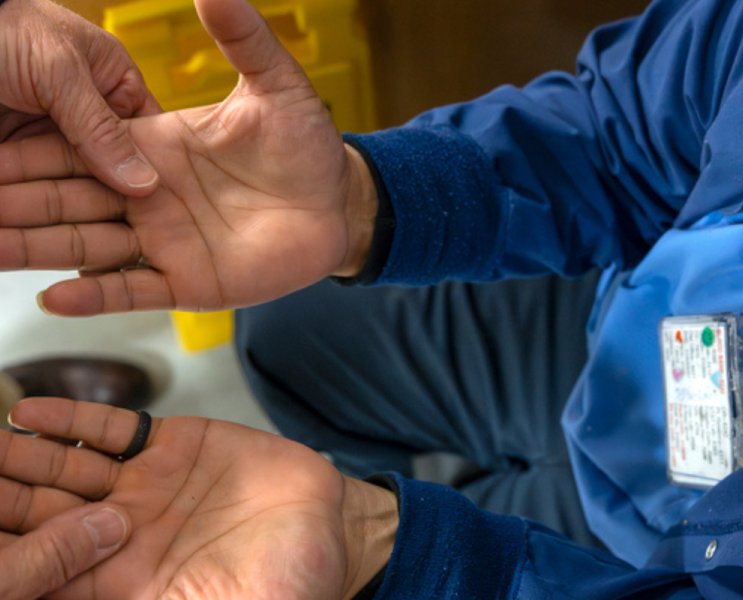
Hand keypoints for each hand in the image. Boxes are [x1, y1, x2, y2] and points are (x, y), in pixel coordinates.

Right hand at [0, 0, 377, 315]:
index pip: (76, 146)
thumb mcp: (277, 87)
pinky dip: (97, 296)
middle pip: (64, 198)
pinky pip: (136, 289)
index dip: (28, 150)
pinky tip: (55, 299)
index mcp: (155, 148)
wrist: (339, 203)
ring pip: (86, 245)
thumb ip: (242, 39)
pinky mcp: (190, 282)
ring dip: (35, 248)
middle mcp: (147, 196)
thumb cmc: (310, 146)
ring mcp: (166, 241)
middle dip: (14, 200)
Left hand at [0, 398, 397, 599]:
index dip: (10, 557)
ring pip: (68, 467)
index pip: (50, 570)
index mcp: (129, 582)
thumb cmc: (290, 581)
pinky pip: (115, 430)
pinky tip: (37, 413)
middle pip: (44, 515)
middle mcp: (127, 531)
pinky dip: (75, 420)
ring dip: (23, 455)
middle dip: (1, 498)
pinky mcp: (174, 444)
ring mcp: (147, 484)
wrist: (330, 527)